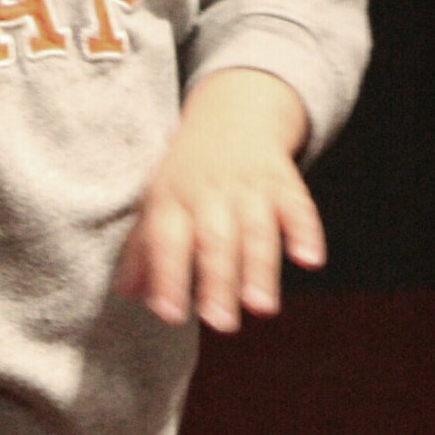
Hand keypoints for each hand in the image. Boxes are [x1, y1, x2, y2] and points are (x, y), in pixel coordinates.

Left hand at [115, 68, 323, 333]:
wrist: (232, 111)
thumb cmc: (187, 172)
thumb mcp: (157, 201)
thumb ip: (142, 248)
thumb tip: (125, 293)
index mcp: (171, 200)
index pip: (165, 241)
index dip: (167, 277)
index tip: (170, 315)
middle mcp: (209, 192)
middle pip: (214, 240)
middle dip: (218, 282)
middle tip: (220, 324)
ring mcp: (250, 186)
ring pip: (256, 228)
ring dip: (260, 267)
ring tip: (261, 308)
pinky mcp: (284, 181)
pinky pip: (298, 205)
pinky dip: (306, 231)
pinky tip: (309, 260)